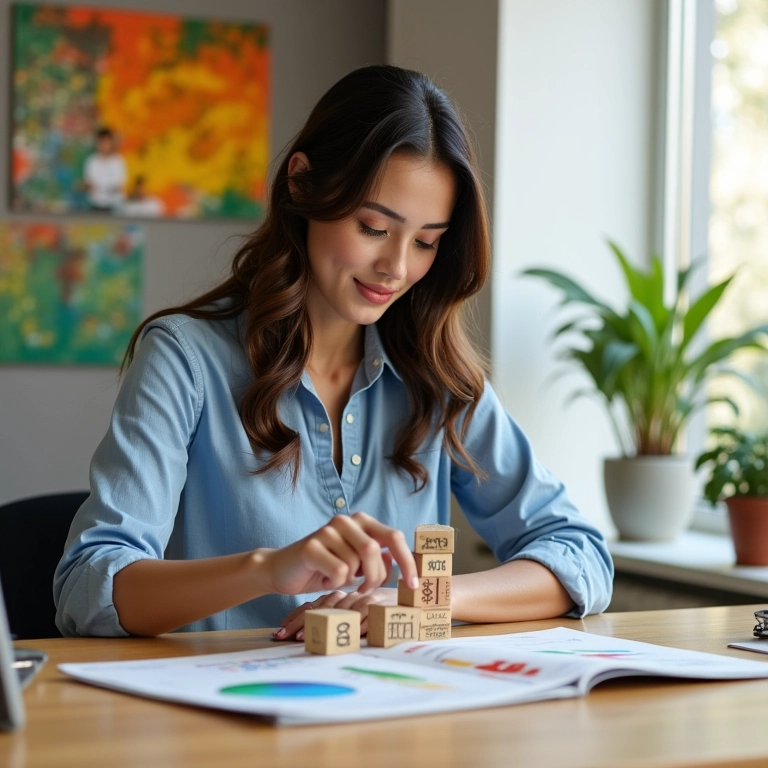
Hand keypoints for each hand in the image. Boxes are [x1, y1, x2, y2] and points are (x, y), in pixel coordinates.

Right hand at [262, 512, 417, 598]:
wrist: (282, 571)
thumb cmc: (324, 569)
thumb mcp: (356, 565)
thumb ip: (376, 560)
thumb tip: (396, 563)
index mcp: (361, 521)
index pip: (393, 537)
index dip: (407, 562)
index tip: (414, 585)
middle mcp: (346, 520)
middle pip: (374, 551)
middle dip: (375, 577)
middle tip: (365, 590)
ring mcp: (327, 531)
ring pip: (356, 565)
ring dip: (351, 582)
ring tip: (336, 580)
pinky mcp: (312, 545)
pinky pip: (338, 572)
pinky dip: (334, 583)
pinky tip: (323, 578)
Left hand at [274, 588, 396, 639]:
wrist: (421, 600)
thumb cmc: (391, 611)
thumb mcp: (364, 613)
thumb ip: (346, 618)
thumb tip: (316, 632)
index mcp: (347, 596)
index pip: (317, 604)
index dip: (299, 616)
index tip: (282, 630)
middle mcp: (354, 596)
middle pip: (322, 607)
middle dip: (301, 622)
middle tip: (284, 637)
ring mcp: (367, 599)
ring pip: (339, 612)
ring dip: (320, 626)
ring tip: (303, 639)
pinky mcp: (382, 605)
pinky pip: (364, 615)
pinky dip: (350, 625)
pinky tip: (335, 636)